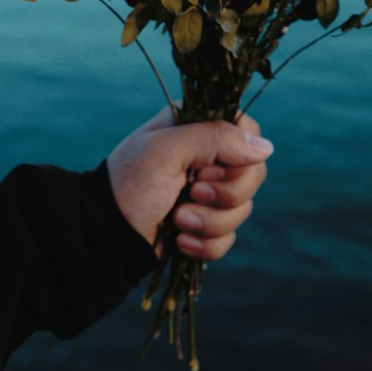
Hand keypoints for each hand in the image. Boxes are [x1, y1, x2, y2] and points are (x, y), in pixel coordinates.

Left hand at [107, 107, 272, 261]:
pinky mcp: (205, 225)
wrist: (105, 235)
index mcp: (198, 126)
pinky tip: (180, 241)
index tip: (208, 165)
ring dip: (210, 222)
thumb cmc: (130, 183)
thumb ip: (215, 139)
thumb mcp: (167, 151)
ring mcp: (208, 192)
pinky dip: (206, 244)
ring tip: (177, 221)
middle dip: (225, 194)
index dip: (238, 154)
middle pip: (253, 174)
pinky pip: (229, 237)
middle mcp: (208, 156)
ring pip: (243, 209)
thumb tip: (266, 148)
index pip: (248, 132)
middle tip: (191, 192)